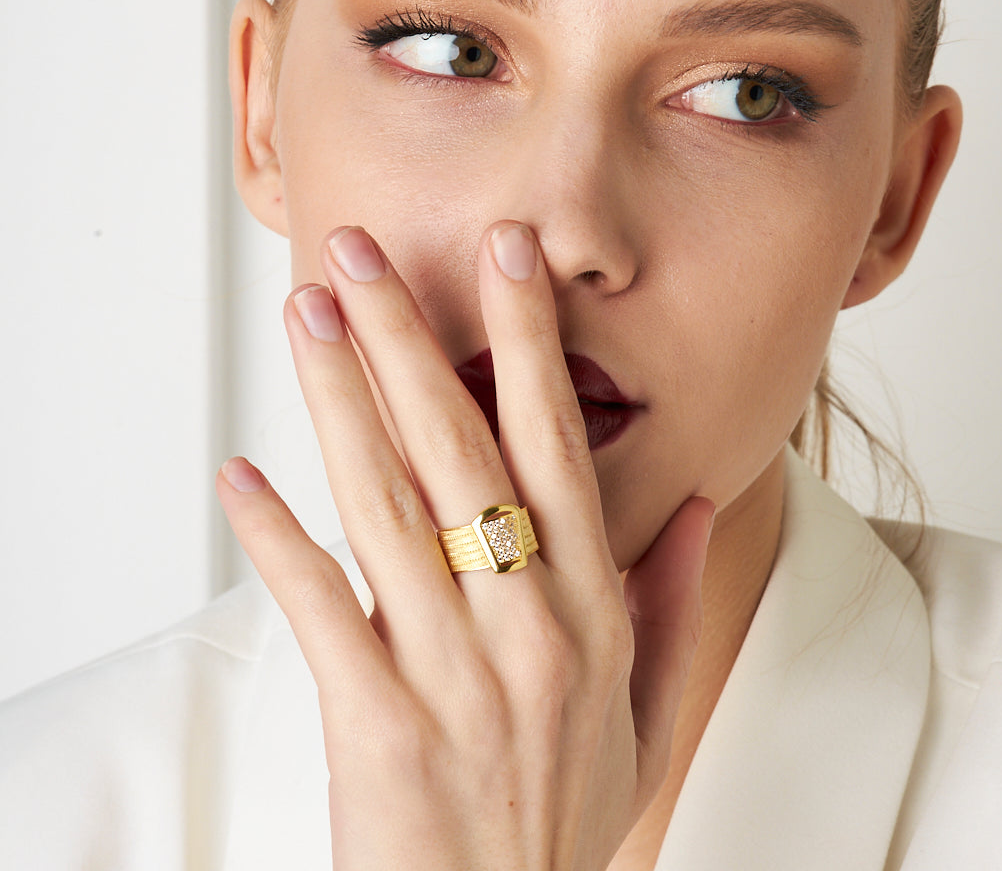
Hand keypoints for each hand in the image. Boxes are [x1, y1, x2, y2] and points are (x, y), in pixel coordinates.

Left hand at [216, 222, 713, 869]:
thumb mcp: (648, 711)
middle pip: (459, 449)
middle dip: (406, 337)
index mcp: (592, 607)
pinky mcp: (381, 727)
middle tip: (361, 252)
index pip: (559, 443)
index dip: (529, 342)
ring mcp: (453, 673)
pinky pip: (323, 613)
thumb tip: (697, 505)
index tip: (505, 257)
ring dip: (339, 401)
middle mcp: (528, 624)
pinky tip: (239, 478)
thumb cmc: (569, 815)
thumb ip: (675, 600)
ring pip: (387, 506)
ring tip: (306, 318)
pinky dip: (276, 541)